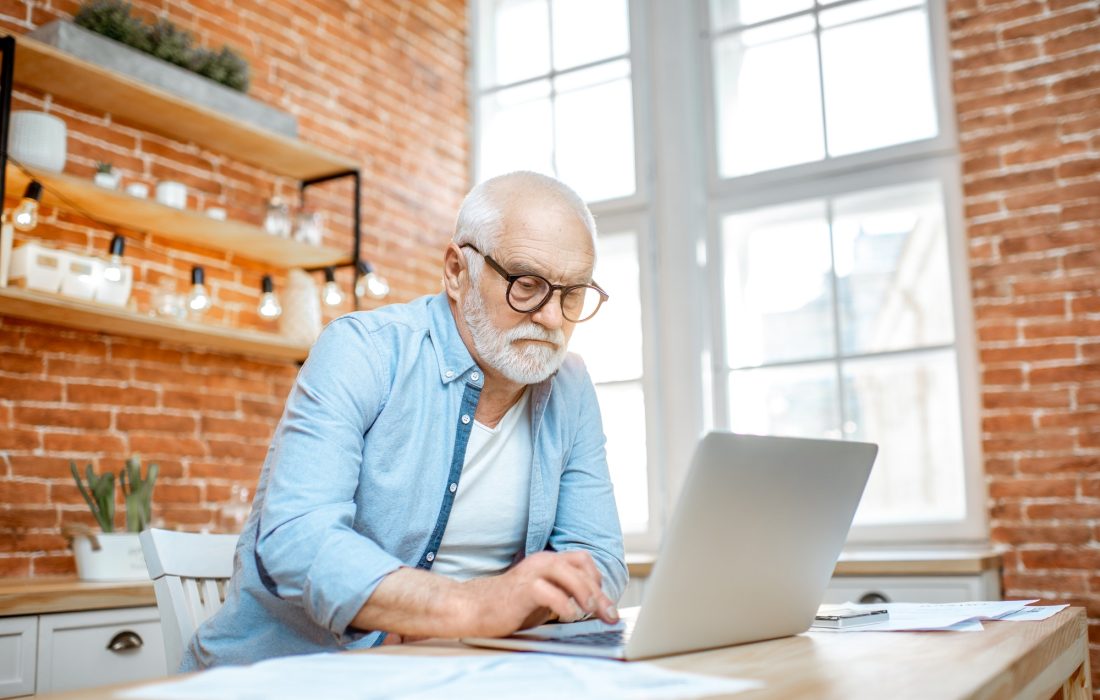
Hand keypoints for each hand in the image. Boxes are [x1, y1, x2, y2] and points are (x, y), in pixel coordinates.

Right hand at [460, 550, 618, 637]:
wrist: (475, 607)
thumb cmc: (511, 605)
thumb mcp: (545, 598)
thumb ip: (567, 594)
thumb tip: (596, 607)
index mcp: (549, 561)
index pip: (583, 561)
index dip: (598, 580)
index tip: (606, 604)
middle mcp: (542, 562)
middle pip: (581, 567)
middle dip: (600, 593)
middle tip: (609, 615)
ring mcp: (531, 573)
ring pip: (568, 572)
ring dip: (585, 592)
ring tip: (591, 611)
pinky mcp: (522, 589)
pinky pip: (549, 592)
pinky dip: (564, 605)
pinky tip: (568, 616)